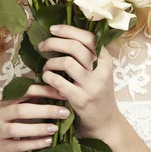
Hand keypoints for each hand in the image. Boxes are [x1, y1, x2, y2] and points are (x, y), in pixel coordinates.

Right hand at [0, 83, 69, 151]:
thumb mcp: (6, 104)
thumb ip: (24, 97)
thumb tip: (53, 88)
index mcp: (2, 98)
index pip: (25, 91)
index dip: (44, 91)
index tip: (62, 92)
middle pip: (22, 109)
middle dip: (45, 110)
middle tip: (65, 112)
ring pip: (18, 128)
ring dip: (38, 128)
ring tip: (55, 128)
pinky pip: (18, 145)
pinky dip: (33, 144)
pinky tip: (47, 142)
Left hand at [38, 24, 121, 142]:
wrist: (105, 122)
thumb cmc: (98, 92)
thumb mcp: (100, 71)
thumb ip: (88, 55)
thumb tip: (63, 34)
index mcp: (106, 60)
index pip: (88, 37)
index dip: (68, 30)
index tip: (53, 29)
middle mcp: (102, 70)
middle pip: (74, 47)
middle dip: (54, 43)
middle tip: (43, 46)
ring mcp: (92, 85)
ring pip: (66, 62)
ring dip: (50, 63)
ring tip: (47, 68)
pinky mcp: (81, 99)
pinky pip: (58, 82)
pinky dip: (48, 77)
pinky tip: (47, 79)